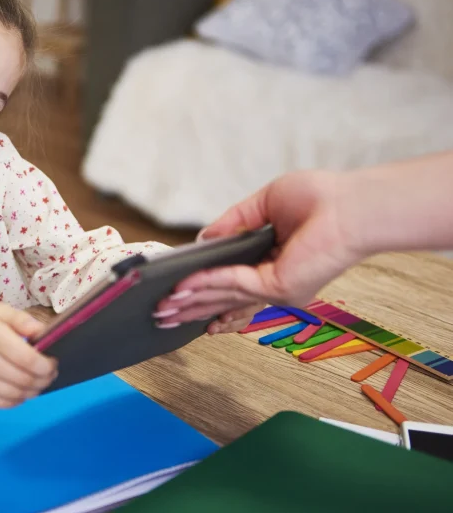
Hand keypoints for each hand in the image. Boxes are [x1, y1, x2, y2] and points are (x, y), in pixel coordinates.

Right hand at [0, 304, 57, 407]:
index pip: (29, 359)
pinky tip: (20, 388)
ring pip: (18, 395)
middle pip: (26, 379)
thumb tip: (43, 332)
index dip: (47, 365)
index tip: (52, 362)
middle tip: (49, 374)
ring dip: (34, 390)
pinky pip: (6, 404)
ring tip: (37, 381)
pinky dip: (19, 398)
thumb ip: (22, 319)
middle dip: (45, 379)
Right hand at [154, 170, 363, 333]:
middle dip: (190, 306)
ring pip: (223, 297)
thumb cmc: (319, 198)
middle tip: (161, 314)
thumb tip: (204, 239)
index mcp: (271, 264)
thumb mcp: (263, 205)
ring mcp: (276, 289)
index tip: (177, 296)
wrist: (351, 204)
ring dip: (190, 302)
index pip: (232, 285)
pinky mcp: (279, 287)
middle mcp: (274, 282)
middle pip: (223, 298)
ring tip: (163, 309)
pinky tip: (184, 286)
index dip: (204, 292)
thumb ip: (232, 223)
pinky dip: (206, 284)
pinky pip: (233, 284)